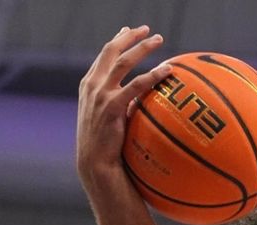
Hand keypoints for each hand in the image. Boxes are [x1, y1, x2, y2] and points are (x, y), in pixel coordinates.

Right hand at [76, 25, 172, 187]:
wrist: (94, 163)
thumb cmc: (104, 145)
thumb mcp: (106, 117)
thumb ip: (118, 102)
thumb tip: (140, 99)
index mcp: (89, 85)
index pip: (103, 56)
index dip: (117, 41)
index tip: (128, 30)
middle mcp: (92, 85)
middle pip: (111, 50)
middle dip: (130, 37)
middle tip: (148, 30)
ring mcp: (100, 94)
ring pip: (124, 61)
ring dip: (143, 47)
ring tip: (160, 40)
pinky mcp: (112, 106)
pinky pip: (136, 85)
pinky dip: (153, 75)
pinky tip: (167, 70)